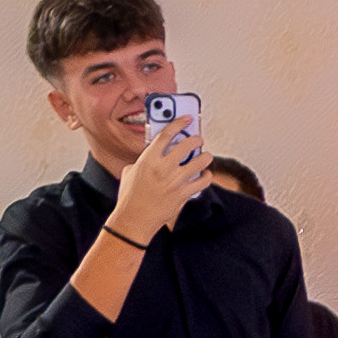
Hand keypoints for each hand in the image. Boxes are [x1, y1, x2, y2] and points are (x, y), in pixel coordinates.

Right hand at [107, 109, 209, 244]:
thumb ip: (144, 160)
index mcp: (148, 159)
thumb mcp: (130, 172)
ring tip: (205, 156)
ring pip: (200, 161)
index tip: (187, 118)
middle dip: (196, 139)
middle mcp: (163, 167)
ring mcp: (175, 181)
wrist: (134, 219)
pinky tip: (205, 175)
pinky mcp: (183, 194)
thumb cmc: (130, 196)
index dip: (178, 123)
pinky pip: (203, 181)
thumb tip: (157, 152)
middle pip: (187, 144)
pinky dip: (207, 177)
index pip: (166, 134)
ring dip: (206, 157)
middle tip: (198, 139)